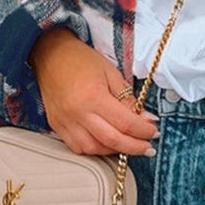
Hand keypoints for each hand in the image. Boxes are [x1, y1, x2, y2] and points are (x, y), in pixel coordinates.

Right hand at [27, 27, 158, 155]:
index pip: (124, 123)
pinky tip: (107, 142)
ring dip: (115, 150)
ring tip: (128, 144)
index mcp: (93, 96)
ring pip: (94, 148)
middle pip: (111, 140)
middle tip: (147, 147)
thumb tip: (145, 119)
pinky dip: (95, 148)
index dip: (143, 131)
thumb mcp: (111, 73)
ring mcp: (65, 122)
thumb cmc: (81, 60)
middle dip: (134, 147)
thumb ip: (128, 99)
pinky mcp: (56, 126)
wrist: (50, 54)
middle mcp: (77, 113)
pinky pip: (78, 147)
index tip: (153, 133)